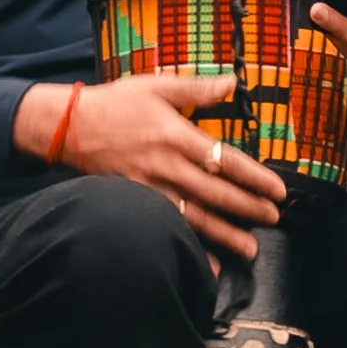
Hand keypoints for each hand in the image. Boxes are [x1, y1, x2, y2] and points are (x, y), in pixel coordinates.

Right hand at [13, 74, 283, 260]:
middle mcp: (167, 165)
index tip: (277, 190)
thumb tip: (232, 83)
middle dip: (247, 208)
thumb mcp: (157, 86)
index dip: (254, 177)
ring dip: (224, 234)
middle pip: (215, 192)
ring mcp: (150, 188)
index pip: (225, 159)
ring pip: (194, 216)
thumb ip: (196, 88)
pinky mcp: (135, 201)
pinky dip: (187, 248)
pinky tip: (207, 264)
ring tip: (249, 249)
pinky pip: (167, 227)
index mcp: (176, 135)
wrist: (69, 126)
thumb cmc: (115, 103)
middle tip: (273, 219)